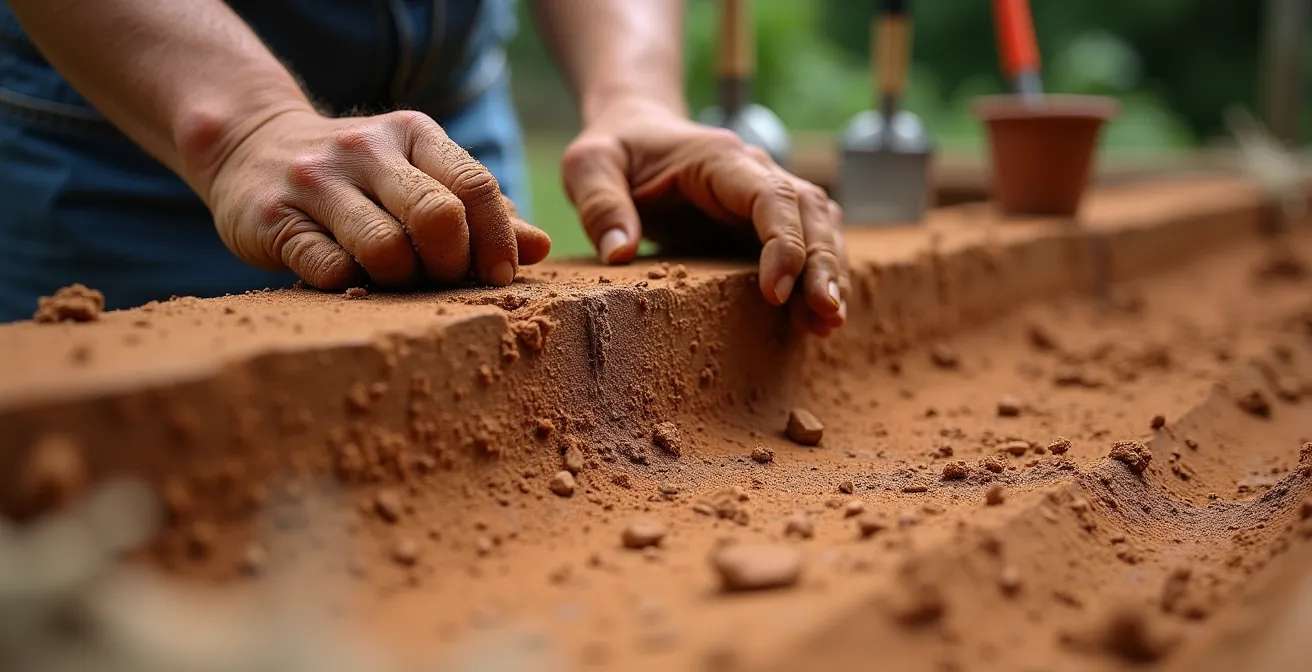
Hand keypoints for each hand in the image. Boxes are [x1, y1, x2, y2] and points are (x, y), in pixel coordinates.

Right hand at [204, 109, 550, 289]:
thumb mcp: (420, 176)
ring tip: (392, 280)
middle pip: (437, 216)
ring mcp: (316, 180)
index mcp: (415, 136)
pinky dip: (350, 284)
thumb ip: (479, 211)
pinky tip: (347, 278)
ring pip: (385, 248)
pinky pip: (330, 268)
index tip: (499, 277)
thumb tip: (540, 248)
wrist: (248, 147)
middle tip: (442, 282)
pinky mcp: (272, 217)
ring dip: (400, 280)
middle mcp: (366, 149)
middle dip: (451, 264)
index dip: (497, 239)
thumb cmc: (360, 179)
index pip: (476, 186)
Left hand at [561, 100, 847, 335]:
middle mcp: (756, 173)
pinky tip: (817, 320)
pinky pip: (809, 243)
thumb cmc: (615, 150)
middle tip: (825, 315)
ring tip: (826, 325)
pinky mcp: (766, 223)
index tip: (776, 292)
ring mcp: (767, 196)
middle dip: (822, 264)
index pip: (769, 196)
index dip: (782, 242)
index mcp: (718, 158)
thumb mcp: (589, 166)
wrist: (637, 132)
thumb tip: (620, 255)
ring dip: (831, 273)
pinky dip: (820, 277)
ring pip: (821, 227)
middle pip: (810, 211)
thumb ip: (600, 204)